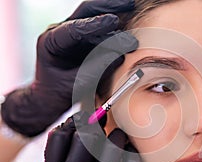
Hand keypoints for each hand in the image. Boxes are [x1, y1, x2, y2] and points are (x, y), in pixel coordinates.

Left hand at [1, 0, 136, 136]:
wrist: (53, 97)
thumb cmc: (59, 91)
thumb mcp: (76, 83)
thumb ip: (96, 68)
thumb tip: (120, 55)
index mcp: (51, 41)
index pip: (75, 28)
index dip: (95, 24)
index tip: (114, 21)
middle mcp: (61, 32)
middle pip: (86, 11)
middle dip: (108, 6)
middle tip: (130, 3)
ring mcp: (73, 33)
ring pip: (95, 16)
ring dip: (115, 14)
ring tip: (133, 12)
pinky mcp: (85, 38)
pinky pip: (101, 28)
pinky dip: (115, 26)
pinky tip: (128, 24)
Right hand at [43, 111, 140, 161]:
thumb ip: (71, 147)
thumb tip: (93, 114)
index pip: (59, 135)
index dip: (75, 122)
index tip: (86, 120)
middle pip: (85, 138)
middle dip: (96, 127)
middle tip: (102, 126)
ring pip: (111, 146)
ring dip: (118, 137)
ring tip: (118, 139)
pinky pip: (131, 161)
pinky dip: (131, 153)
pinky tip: (127, 156)